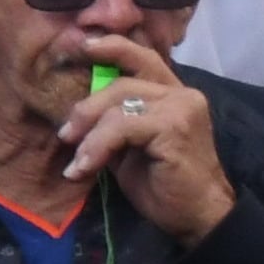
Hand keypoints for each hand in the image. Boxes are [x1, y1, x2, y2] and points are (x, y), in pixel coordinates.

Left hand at [55, 36, 235, 243]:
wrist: (197, 218)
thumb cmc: (163, 184)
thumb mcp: (129, 147)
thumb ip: (112, 122)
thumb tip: (74, 112)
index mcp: (172, 93)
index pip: (141, 57)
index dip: (110, 46)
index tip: (79, 46)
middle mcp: (181, 94)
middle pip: (120, 83)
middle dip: (86, 109)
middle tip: (66, 135)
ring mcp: (181, 108)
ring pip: (118, 105)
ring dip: (89, 134)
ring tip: (77, 162)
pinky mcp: (174, 127)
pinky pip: (122, 127)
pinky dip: (97, 147)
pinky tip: (85, 168)